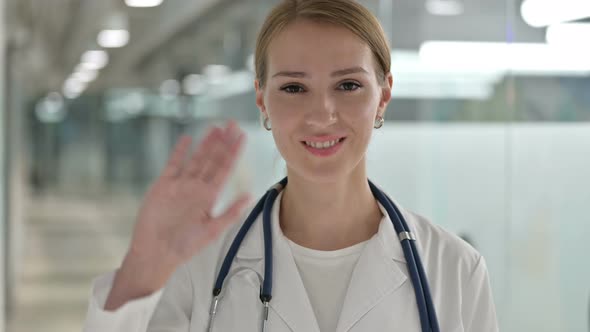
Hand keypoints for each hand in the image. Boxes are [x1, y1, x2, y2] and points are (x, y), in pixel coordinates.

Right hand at [105, 120, 250, 309]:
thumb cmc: (185, 246)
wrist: (156, 253)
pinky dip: (179, 152)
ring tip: (215, 127)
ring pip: (196, 158)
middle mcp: (197, 188)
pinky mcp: (163, 185)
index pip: (225, 169)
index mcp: (210, 197)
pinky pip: (173, 164)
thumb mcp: (212, 230)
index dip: (234, 152)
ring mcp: (180, 185)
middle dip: (223, 142)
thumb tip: (250, 196)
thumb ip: (231, 212)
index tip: (242, 137)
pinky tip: (187, 139)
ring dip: (205, 143)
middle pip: (213, 159)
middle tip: (232, 124)